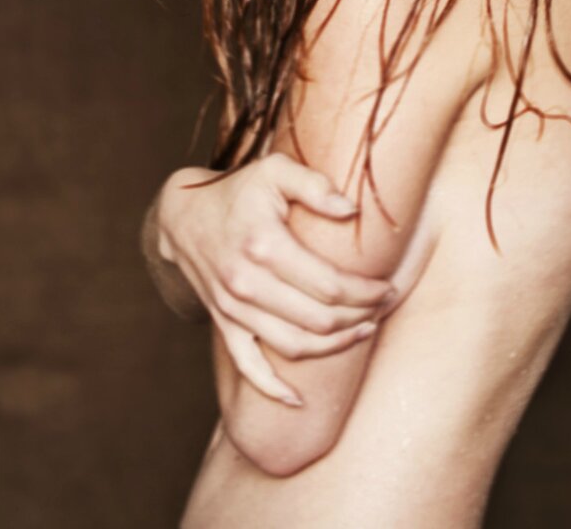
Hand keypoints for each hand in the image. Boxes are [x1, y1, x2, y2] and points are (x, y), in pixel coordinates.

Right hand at [156, 153, 397, 404]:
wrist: (182, 215)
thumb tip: (351, 211)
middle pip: (318, 319)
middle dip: (360, 316)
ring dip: (335, 346)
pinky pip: (248, 366)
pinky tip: (298, 400)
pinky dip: (272, 389)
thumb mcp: (274, 171)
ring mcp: (233, 308)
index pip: (330, 285)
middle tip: (384, 305)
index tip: (388, 286)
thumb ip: (313, 185)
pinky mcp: (223, 323)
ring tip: (364, 330)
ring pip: (293, 346)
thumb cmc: (239, 191)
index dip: (366, 292)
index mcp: (265, 246)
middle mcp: (247, 283)